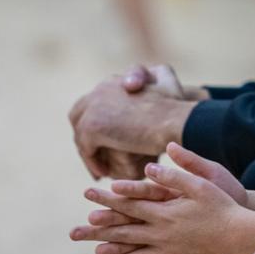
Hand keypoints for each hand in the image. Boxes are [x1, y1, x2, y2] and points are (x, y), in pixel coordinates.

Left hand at [68, 72, 195, 179]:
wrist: (174, 121)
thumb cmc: (176, 108)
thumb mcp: (164, 84)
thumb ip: (147, 83)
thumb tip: (135, 92)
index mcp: (112, 81)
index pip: (91, 102)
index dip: (94, 122)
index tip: (103, 140)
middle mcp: (99, 89)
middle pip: (78, 116)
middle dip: (84, 136)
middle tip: (94, 156)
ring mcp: (93, 107)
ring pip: (81, 134)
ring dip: (88, 152)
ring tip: (100, 169)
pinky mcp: (91, 126)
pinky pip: (86, 149)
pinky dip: (92, 162)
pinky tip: (104, 172)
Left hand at [69, 143, 250, 253]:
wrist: (241, 236)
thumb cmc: (223, 206)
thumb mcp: (201, 183)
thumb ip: (174, 175)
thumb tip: (149, 167)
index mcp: (164, 213)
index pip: (128, 204)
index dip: (107, 198)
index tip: (87, 194)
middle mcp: (160, 235)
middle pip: (122, 234)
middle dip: (96, 233)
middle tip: (73, 234)